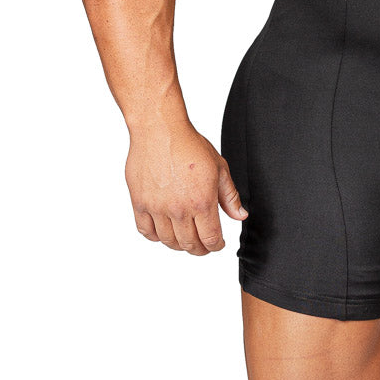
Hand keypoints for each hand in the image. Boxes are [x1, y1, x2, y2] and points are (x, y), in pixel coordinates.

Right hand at [125, 120, 247, 253]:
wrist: (160, 130)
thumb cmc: (189, 144)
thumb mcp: (219, 168)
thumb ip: (229, 196)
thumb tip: (240, 216)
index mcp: (202, 202)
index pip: (210, 239)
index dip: (216, 246)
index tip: (218, 244)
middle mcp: (178, 209)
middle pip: (189, 244)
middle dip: (200, 249)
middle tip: (203, 246)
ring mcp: (157, 208)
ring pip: (168, 241)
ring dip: (179, 245)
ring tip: (185, 239)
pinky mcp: (139, 203)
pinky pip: (145, 231)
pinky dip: (155, 236)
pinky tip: (164, 231)